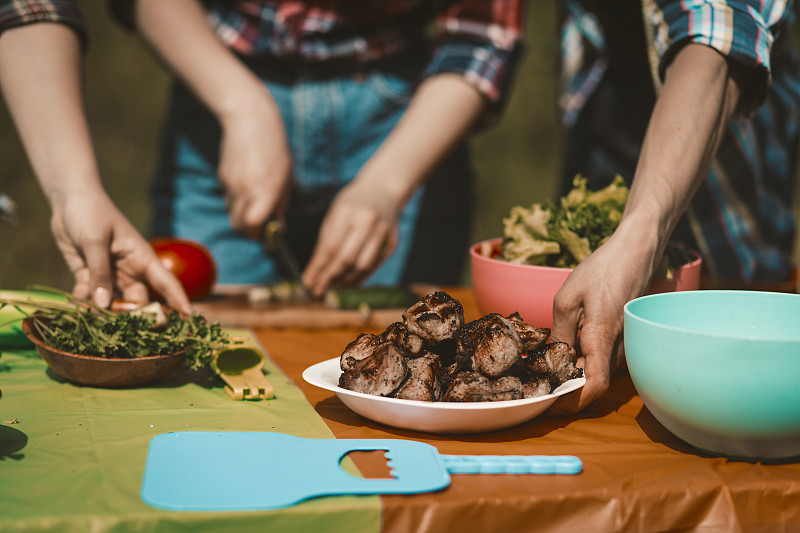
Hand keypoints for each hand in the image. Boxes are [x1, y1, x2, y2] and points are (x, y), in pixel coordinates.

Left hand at [51, 191, 190, 313]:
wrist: (70, 200)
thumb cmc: (91, 213)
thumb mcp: (96, 241)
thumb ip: (99, 273)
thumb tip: (103, 305)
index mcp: (141, 258)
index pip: (166, 282)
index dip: (178, 300)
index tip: (188, 317)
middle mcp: (129, 270)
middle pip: (139, 302)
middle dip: (135, 319)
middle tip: (128, 335)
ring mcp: (110, 275)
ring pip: (113, 303)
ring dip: (105, 314)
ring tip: (96, 323)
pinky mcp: (90, 276)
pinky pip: (90, 297)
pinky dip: (84, 303)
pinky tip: (76, 303)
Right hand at [217, 101, 292, 238]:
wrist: (250, 121)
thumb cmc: (275, 148)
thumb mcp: (287, 177)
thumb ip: (282, 204)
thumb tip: (279, 226)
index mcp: (265, 190)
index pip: (254, 225)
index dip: (260, 233)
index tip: (269, 232)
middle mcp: (246, 190)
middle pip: (239, 226)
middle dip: (250, 230)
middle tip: (261, 225)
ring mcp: (231, 184)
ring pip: (232, 214)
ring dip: (242, 217)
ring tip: (255, 205)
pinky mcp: (222, 177)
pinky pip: (228, 199)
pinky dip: (236, 201)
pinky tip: (247, 187)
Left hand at [302, 179, 402, 294]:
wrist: (384, 190)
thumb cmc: (353, 203)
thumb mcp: (335, 213)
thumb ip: (326, 240)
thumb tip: (315, 270)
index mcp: (348, 211)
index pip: (330, 247)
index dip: (318, 267)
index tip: (307, 281)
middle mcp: (368, 222)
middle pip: (347, 259)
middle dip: (329, 278)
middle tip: (317, 290)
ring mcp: (383, 233)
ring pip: (362, 266)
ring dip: (345, 281)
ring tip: (331, 287)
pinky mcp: (392, 243)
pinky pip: (373, 266)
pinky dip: (359, 277)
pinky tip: (347, 282)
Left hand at [549, 224, 657, 413]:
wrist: (635, 253)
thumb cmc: (602, 271)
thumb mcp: (567, 299)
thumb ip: (559, 333)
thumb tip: (550, 361)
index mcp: (603, 339)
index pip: (593, 387)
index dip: (571, 402)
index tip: (548, 403)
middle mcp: (618, 348)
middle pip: (592, 383)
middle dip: (565, 390)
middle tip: (535, 387)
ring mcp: (623, 345)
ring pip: (596, 372)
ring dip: (572, 376)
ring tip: (541, 371)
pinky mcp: (622, 339)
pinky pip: (601, 359)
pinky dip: (581, 363)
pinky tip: (561, 353)